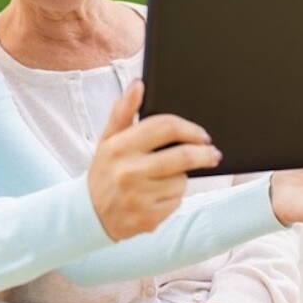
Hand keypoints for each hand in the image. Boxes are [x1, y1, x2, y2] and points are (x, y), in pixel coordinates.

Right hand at [88, 80, 222, 240]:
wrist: (90, 215)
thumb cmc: (104, 171)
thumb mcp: (107, 139)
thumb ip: (123, 111)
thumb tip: (138, 84)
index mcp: (119, 147)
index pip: (165, 126)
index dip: (190, 129)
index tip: (202, 135)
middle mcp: (128, 172)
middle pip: (184, 156)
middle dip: (205, 153)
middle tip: (213, 153)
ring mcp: (138, 197)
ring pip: (181, 181)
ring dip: (182, 178)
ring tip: (164, 179)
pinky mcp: (148, 218)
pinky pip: (176, 201)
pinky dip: (173, 197)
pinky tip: (157, 196)